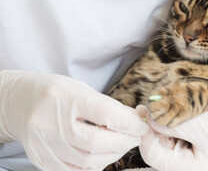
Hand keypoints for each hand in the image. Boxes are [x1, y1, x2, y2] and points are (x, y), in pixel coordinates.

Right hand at [0, 70, 147, 170]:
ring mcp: (44, 144)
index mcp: (64, 98)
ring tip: (122, 144)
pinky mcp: (42, 160)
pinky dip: (95, 165)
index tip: (142, 125)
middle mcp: (51, 122)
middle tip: (136, 136)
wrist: (20, 102)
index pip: (104, 114)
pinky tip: (103, 155)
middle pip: (96, 143)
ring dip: (113, 155)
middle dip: (124, 142)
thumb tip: (135, 121)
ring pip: (88, 161)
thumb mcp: (81, 89)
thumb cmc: (57, 92)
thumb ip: (106, 106)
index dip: (129, 123)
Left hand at [138, 106, 207, 170]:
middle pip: (155, 147)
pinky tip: (165, 109)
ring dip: (157, 122)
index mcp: (187, 168)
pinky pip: (168, 132)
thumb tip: (148, 118)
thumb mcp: (200, 127)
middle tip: (145, 106)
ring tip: (156, 105)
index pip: (154, 156)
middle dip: (150, 127)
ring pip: (160, 138)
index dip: (146, 136)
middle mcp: (182, 164)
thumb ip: (172, 125)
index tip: (144, 115)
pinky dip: (165, 121)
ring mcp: (182, 152)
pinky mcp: (183, 142)